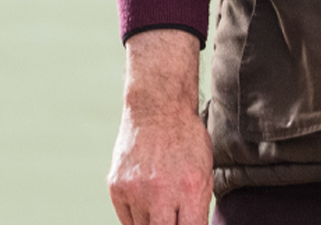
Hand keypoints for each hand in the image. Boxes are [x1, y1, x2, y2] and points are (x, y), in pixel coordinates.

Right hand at [108, 29, 211, 224]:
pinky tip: (145, 200)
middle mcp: (161, 193)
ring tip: (159, 204)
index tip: (183, 224)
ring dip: (152, 223)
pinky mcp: (116, 187)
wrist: (157, 108)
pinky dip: (136, 217)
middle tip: (169, 217)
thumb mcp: (204, 172)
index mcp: (190, 189)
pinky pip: (126, 220)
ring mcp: (136, 191)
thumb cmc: (186, 140)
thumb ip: (197, 208)